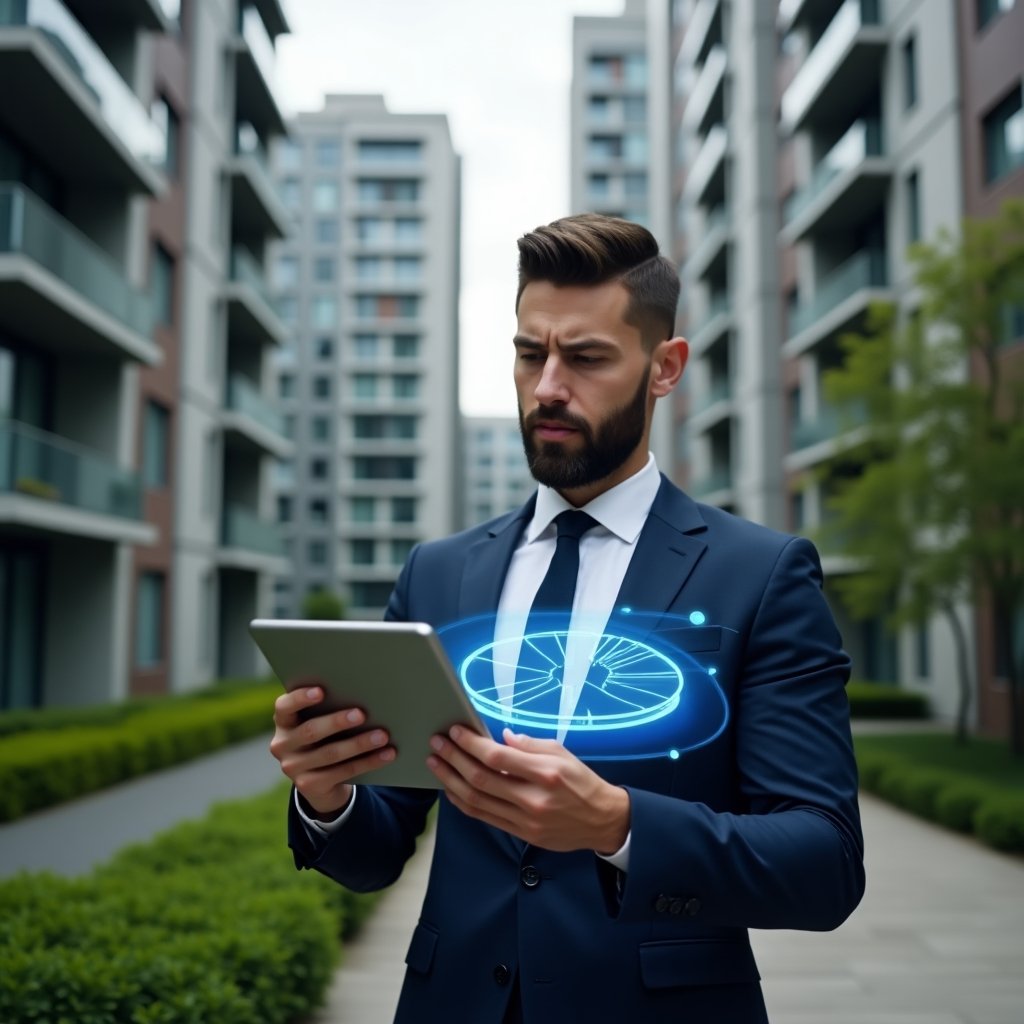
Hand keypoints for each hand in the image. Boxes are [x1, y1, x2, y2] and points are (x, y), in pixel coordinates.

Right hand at [269, 685, 395, 817]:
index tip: (321, 691)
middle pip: (310, 731)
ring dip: (359, 743)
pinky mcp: (308, 786)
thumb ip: (329, 709)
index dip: (300, 698)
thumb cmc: (325, 737)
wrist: (320, 781)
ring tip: (382, 735)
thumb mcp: (320, 722)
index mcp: (284, 722)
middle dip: (337, 721)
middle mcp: (282, 745)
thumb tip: (364, 695)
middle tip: (361, 714)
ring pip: (330, 753)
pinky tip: (387, 754)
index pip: (284, 707)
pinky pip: (343, 772)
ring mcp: (293, 768)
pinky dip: (369, 762)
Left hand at [426, 726, 629, 853]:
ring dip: (451, 781)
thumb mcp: (562, 753)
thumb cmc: (582, 781)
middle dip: (453, 759)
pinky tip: (452, 789)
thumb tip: (502, 737)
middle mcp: (533, 798)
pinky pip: (485, 817)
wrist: (602, 820)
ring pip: (477, 801)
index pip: (497, 757)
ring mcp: (526, 820)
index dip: (471, 743)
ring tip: (436, 764)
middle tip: (437, 744)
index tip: (455, 731)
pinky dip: (464, 803)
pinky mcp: (522, 834)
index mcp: (545, 773)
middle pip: (481, 779)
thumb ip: (530, 745)